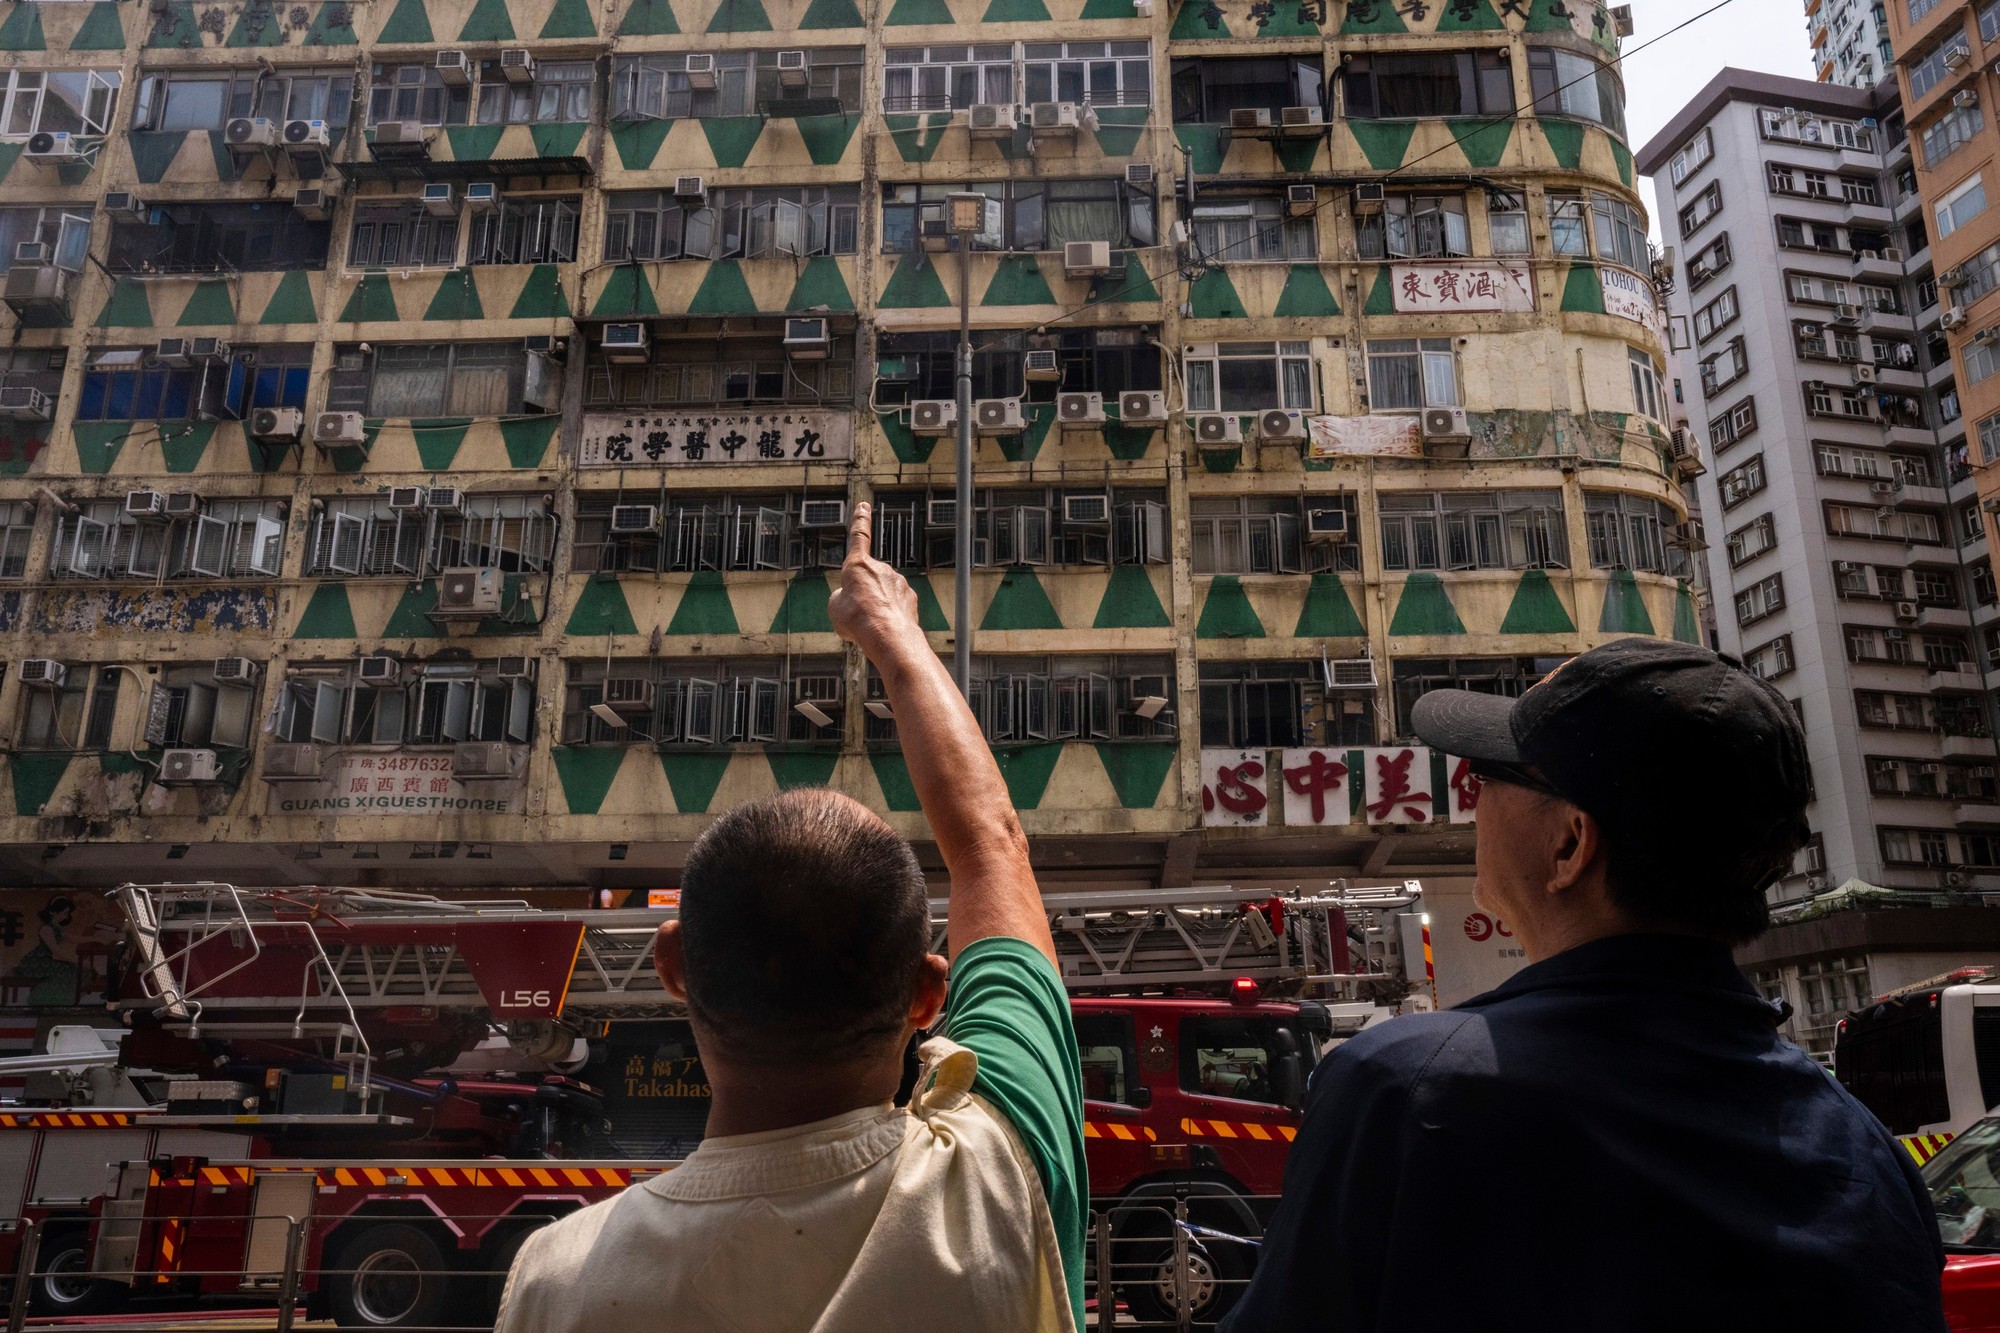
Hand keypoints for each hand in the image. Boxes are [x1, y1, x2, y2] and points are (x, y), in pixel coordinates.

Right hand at [830, 503, 922, 662]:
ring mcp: (898, 581)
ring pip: (882, 593)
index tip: (864, 506)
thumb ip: (842, 596)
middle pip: (867, 579)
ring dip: (876, 605)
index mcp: (858, 565)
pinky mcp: (910, 596)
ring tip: (870, 623)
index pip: (859, 536)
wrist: (887, 635)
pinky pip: (896, 604)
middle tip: (857, 613)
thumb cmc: (858, 620)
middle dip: (862, 594)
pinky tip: (885, 626)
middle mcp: (881, 568)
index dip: (860, 521)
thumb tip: (850, 598)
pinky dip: (890, 613)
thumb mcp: (834, 606)